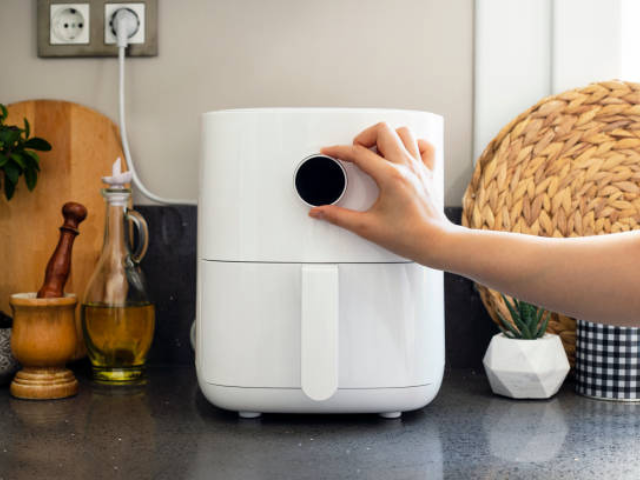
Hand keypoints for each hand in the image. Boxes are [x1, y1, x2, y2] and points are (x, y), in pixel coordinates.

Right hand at [309, 122, 455, 266]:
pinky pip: (424, 146)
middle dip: (363, 137)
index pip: (359, 153)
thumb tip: (320, 211)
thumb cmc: (408, 236)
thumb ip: (338, 217)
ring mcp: (419, 167)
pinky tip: (401, 154)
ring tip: (376, 152)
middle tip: (355, 152)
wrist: (434, 243)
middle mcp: (406, 167)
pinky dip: (412, 144)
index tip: (330, 152)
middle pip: (383, 131)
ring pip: (404, 133)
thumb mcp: (366, 227)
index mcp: (390, 177)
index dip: (339, 150)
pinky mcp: (428, 172)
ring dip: (386, 137)